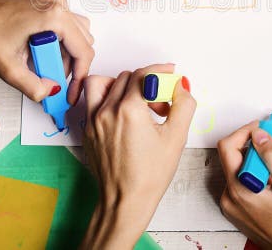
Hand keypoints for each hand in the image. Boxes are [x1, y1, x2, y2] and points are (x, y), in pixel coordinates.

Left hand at [0, 0, 94, 103]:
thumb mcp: (9, 68)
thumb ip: (33, 86)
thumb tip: (52, 91)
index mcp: (54, 16)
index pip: (83, 51)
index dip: (80, 77)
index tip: (70, 92)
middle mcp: (59, 4)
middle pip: (83, 43)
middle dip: (70, 66)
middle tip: (49, 78)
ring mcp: (56, 1)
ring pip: (78, 35)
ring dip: (66, 55)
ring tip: (41, 64)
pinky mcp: (51, 4)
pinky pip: (68, 28)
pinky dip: (60, 44)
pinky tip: (41, 52)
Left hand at [81, 65, 196, 248]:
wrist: (125, 201)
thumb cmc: (149, 175)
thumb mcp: (176, 138)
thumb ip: (183, 105)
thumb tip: (180, 86)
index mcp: (129, 110)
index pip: (144, 74)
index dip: (161, 71)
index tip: (171, 75)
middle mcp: (107, 111)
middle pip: (126, 77)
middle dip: (147, 83)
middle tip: (160, 102)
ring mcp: (93, 120)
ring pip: (102, 83)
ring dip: (120, 85)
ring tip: (135, 101)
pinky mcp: (87, 130)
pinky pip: (93, 101)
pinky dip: (108, 99)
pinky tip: (123, 116)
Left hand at [218, 122, 271, 249]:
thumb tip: (260, 135)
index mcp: (239, 189)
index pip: (228, 147)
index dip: (244, 132)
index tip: (261, 128)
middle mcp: (230, 197)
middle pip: (232, 157)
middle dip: (252, 145)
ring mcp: (231, 204)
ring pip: (237, 169)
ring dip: (255, 161)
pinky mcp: (236, 209)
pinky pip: (239, 182)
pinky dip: (253, 174)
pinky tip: (271, 181)